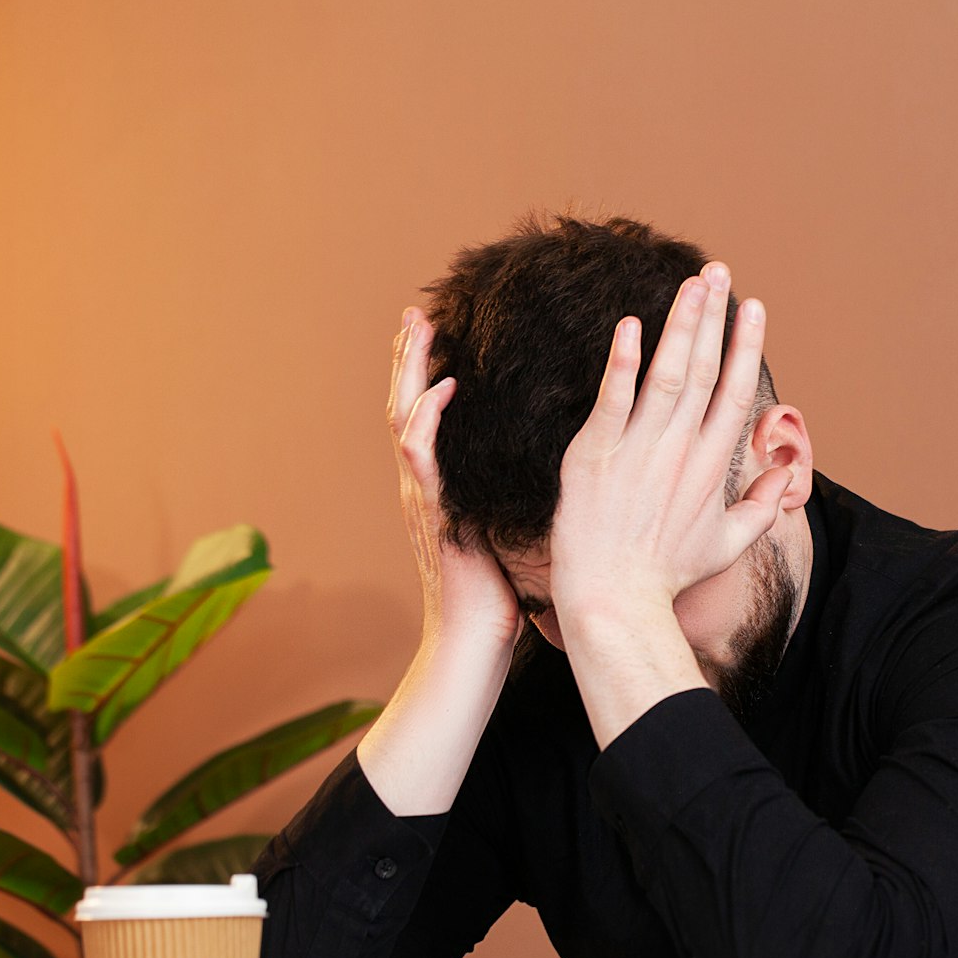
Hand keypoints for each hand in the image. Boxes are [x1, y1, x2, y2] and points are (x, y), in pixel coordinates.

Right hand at [386, 307, 521, 653]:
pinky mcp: (434, 514)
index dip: (427, 374)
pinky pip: (422, 456)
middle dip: (410, 358)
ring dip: (409, 371)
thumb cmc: (498, 599)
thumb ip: (512, 499)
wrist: (471, 646)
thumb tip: (552, 473)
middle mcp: (424, 486)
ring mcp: (423, 498)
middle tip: (418, 311)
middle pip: (406, 405)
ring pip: (404, 418)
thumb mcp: (507, 534)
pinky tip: (444, 386)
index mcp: (441, 489)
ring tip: (417, 327)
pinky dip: (428, 417)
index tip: (438, 331)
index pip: (427, 417)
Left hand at [548, 264, 791, 624]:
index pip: (737, 391)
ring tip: (691, 282)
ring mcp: (640, 450)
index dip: (747, 345)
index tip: (753, 307)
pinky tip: (631, 325)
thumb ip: (761, 507)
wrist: (616, 598)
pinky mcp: (597, 453)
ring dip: (682, 323)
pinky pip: (613, 398)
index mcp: (713, 465)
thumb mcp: (727, 545)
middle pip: (707, 369)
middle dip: (715, 315)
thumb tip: (784, 477)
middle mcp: (682, 450)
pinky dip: (623, 361)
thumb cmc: (667, 575)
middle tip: (719, 270)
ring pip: (668, 372)